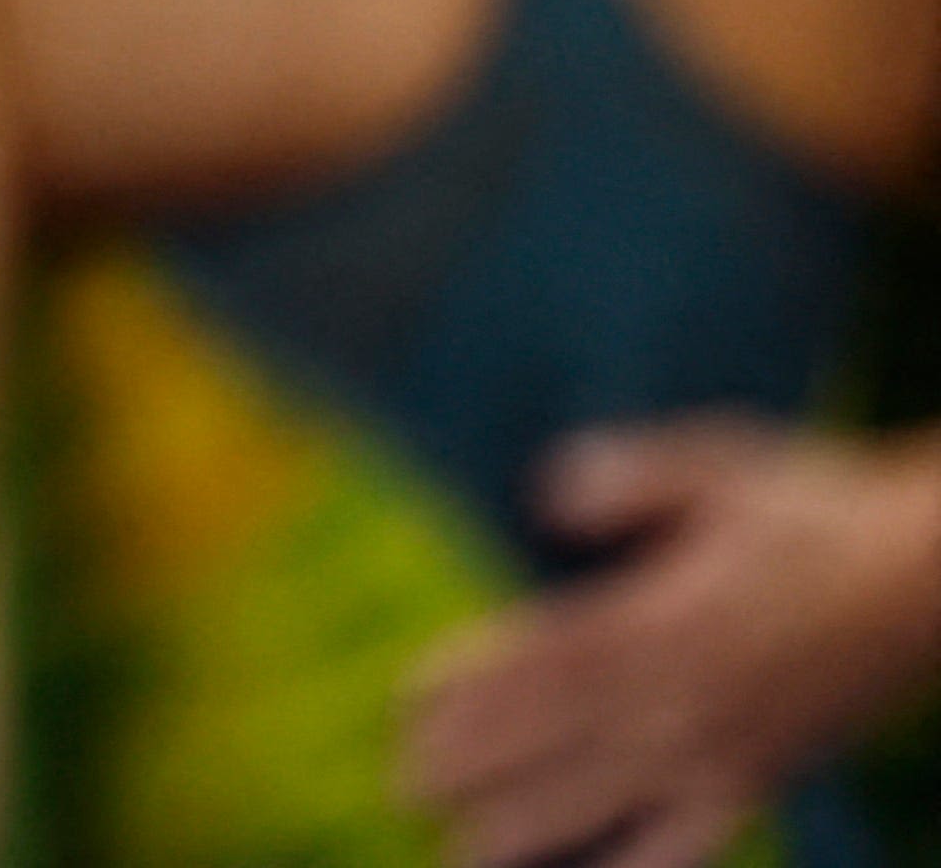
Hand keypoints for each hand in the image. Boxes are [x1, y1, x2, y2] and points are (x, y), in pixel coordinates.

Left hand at [401, 418, 940, 867]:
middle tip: (405, 789)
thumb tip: (546, 494)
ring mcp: (725, 746)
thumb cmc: (817, 507)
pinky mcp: (762, 779)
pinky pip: (695, 842)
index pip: (547, 658)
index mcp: (666, 614)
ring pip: (612, 799)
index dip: (473, 686)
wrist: (929, 571)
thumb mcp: (718, 465)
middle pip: (562, 738)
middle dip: (478, 767)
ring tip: (461, 856)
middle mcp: (687, 690)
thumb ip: (628, 476)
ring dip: (533, 828)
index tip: (405, 704)